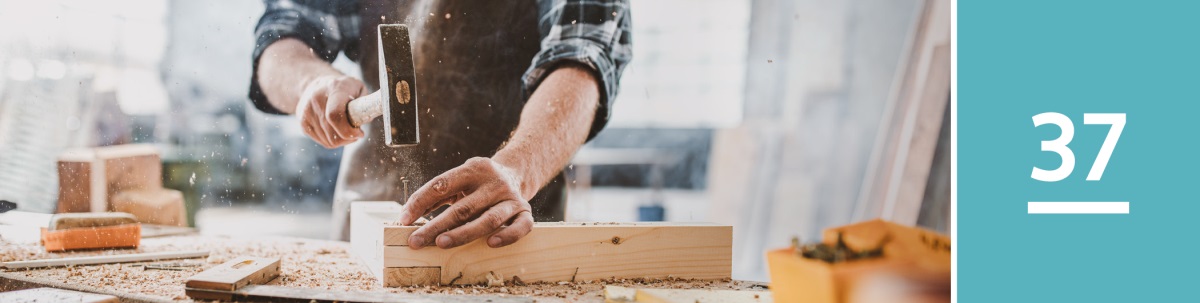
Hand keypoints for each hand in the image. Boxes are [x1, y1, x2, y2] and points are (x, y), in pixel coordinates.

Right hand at [296, 75, 366, 147]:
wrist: (318, 84)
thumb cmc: (345, 89)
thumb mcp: (359, 89)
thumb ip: (365, 104)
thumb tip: (362, 122)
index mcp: (334, 88)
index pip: (335, 115)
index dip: (348, 130)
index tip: (359, 133)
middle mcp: (317, 98)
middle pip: (332, 133)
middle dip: (348, 138)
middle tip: (356, 133)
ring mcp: (307, 111)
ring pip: (328, 141)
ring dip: (341, 140)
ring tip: (346, 129)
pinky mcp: (303, 122)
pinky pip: (322, 141)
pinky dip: (332, 140)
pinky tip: (336, 130)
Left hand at [397, 157, 533, 248]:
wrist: (516, 174)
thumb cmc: (478, 184)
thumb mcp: (460, 180)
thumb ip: (439, 195)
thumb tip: (409, 216)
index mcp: (474, 169)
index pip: (443, 184)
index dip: (421, 201)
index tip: (404, 219)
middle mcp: (494, 183)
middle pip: (463, 207)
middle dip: (436, 225)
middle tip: (416, 241)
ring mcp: (511, 198)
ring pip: (488, 219)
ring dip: (463, 233)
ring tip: (441, 243)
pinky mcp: (525, 213)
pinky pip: (519, 227)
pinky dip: (506, 236)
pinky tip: (490, 244)